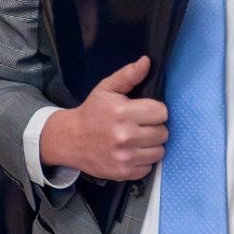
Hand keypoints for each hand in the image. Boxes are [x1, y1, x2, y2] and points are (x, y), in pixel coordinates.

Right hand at [40, 55, 166, 180]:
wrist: (69, 139)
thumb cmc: (91, 113)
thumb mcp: (106, 89)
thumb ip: (128, 76)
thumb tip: (146, 62)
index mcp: (122, 112)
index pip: (162, 112)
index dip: (154, 111)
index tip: (143, 112)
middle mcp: (125, 136)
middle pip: (163, 133)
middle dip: (153, 128)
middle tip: (138, 126)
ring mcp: (125, 157)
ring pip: (159, 151)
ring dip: (150, 145)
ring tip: (136, 139)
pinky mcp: (123, 172)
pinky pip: (149, 167)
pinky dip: (142, 161)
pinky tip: (130, 152)